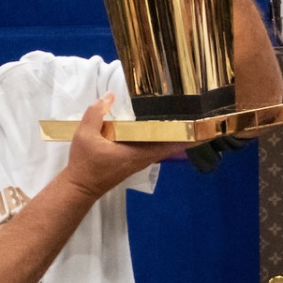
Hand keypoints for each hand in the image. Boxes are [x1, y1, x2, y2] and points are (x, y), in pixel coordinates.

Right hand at [63, 94, 191, 200]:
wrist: (80, 186)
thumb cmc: (85, 163)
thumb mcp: (85, 134)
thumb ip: (96, 113)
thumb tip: (110, 96)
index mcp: (138, 152)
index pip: (170, 143)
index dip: (188, 136)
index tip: (203, 126)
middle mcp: (144, 158)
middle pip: (171, 144)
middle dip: (185, 131)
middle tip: (198, 113)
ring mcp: (140, 160)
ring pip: (163, 146)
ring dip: (174, 134)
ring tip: (185, 116)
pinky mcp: (134, 160)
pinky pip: (153, 146)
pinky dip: (161, 137)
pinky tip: (160, 125)